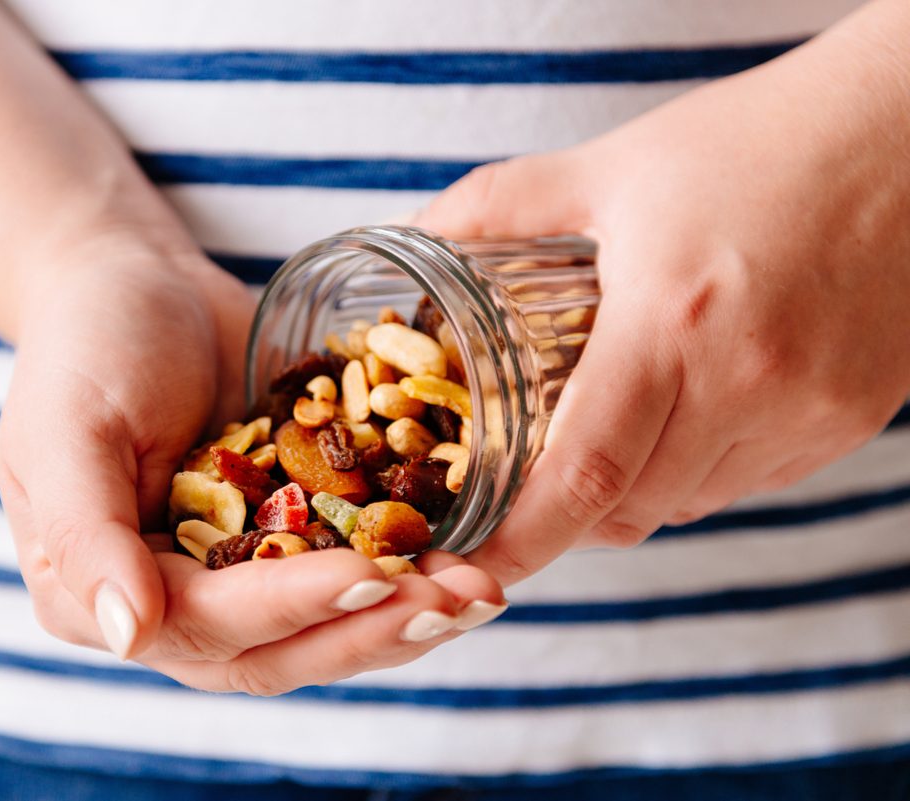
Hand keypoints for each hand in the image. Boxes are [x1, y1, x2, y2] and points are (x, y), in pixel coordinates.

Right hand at [0, 232, 504, 694]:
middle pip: (278, 650)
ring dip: (404, 616)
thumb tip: (129, 636)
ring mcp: (237, 575)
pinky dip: (409, 568)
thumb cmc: (86, 347)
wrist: (138, 286)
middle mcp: (173, 605)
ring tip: (479, 592)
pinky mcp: (290, 536)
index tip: (371, 576)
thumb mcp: (65, 428)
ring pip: (325, 627)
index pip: (206, 627)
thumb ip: (83, 535)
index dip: (291, 609)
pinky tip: (470, 554)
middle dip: (369, 631)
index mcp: (102, 596)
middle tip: (453, 603)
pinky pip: (352, 566)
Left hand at [413, 8, 909, 584]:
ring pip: (690, 503)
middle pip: (630, 506)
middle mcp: (747, 382)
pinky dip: (699, 471)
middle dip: (566, 516)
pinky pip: (752, 481)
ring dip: (633, 492)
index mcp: (671, 323)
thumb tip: (417, 234)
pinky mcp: (853, 416)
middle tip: (522, 485)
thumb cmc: (757, 141)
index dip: (521, 538)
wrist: (909, 128)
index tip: (473, 561)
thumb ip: (501, 205)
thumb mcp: (614, 167)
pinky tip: (686, 414)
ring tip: (607, 434)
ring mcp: (810, 409)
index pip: (582, 476)